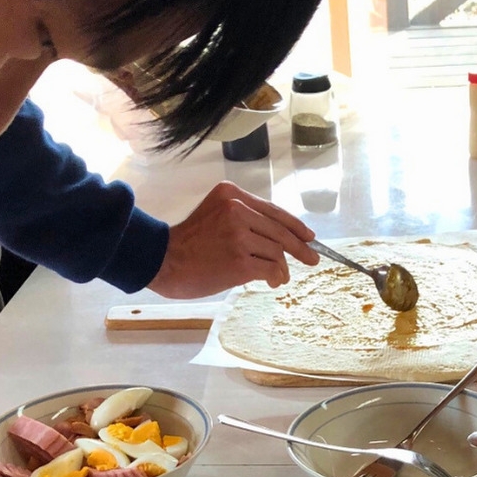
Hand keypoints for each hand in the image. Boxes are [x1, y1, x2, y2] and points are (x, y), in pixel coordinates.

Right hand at [147, 181, 318, 297]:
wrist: (164, 261)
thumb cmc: (188, 244)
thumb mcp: (215, 216)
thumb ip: (244, 220)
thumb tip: (282, 239)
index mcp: (231, 194)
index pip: (273, 210)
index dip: (294, 225)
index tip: (309, 237)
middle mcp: (236, 209)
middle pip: (280, 231)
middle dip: (300, 247)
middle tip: (313, 259)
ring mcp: (238, 235)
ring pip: (277, 251)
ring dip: (282, 268)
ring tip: (279, 278)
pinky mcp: (239, 260)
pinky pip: (270, 268)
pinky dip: (275, 277)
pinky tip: (272, 282)